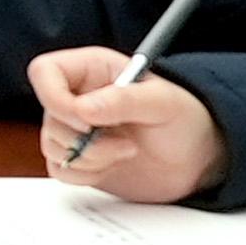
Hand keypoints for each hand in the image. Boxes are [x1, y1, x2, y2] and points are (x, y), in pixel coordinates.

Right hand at [29, 47, 231, 200]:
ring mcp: (77, 130)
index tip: (85, 120)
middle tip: (123, 142)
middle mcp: (78, 97)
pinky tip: (114, 164)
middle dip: (83, 138)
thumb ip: (124, 100)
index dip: (54, 98)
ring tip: (125, 151)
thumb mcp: (163, 103)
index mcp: (92, 70)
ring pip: (51, 145)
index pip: (44, 72)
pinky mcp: (80, 159)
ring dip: (90, 157)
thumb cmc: (187, 120)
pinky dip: (86, 174)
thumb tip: (83, 109)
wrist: (200, 160)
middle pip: (48, 116)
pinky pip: (60, 170)